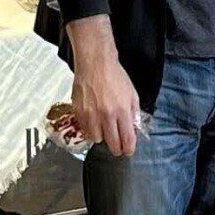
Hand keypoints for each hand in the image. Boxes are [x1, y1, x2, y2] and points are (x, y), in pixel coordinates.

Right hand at [66, 18, 141, 157]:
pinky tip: (94, 123)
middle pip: (112, 144)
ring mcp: (91, 114)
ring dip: (102, 138)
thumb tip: (134, 129)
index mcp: (122, 111)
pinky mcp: (79, 112)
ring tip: (104, 130)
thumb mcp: (132, 93)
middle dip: (117, 149)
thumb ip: (134, 113)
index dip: (128, 149)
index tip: (128, 151)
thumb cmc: (115, 76)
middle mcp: (107, 115)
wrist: (95, 63)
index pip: (127, 139)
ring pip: (96, 139)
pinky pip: (84, 130)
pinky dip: (90, 130)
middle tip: (118, 147)